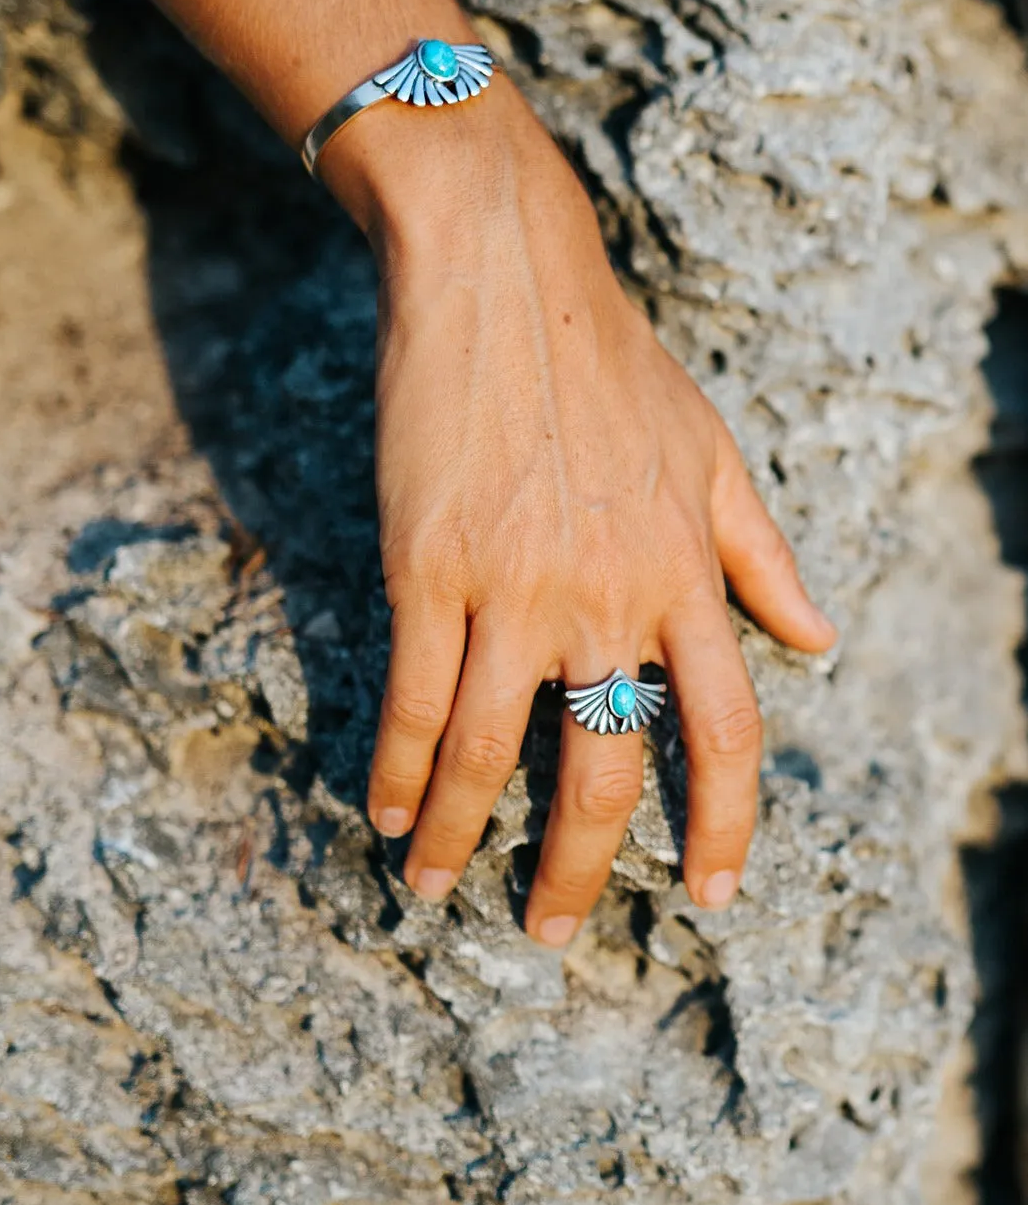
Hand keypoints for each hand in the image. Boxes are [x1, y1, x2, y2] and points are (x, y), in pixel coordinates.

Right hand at [326, 76, 835, 945]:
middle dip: (573, 869)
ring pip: (493, 753)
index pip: (728, 732)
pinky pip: (416, 699)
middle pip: (605, 770)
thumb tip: (819, 641)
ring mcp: (514, 587)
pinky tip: (386, 812)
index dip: (722, 826)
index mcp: (687, 574)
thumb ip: (762, 555)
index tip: (709, 892)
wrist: (503, 276)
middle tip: (547, 928)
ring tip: (433, 886)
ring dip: (461, 837)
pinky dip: (398, 771)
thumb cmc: (610, 359)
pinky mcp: (428, 567)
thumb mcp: (712, 450)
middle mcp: (610, 597)